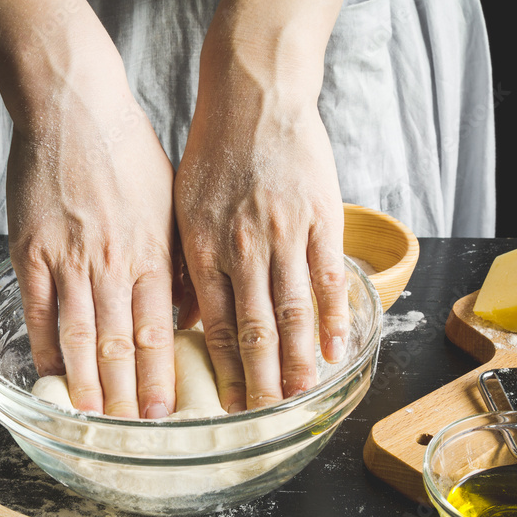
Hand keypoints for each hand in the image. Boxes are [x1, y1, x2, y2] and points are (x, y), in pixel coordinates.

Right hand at [7, 74, 177, 418]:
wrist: (74, 107)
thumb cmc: (128, 153)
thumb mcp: (171, 205)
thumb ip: (175, 262)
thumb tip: (185, 313)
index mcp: (153, 254)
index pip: (160, 333)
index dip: (161, 380)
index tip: (165, 416)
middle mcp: (114, 264)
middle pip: (121, 346)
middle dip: (128, 398)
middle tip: (131, 438)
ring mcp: (69, 259)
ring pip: (79, 337)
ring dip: (87, 385)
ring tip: (93, 422)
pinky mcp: (30, 251)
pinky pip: (39, 312)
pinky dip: (43, 348)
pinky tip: (50, 376)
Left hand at [174, 0, 347, 411]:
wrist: (254, 96)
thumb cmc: (214, 153)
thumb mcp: (182, 207)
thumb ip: (186, 263)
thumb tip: (183, 316)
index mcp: (204, 248)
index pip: (213, 325)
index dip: (224, 371)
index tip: (229, 406)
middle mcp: (242, 248)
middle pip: (254, 328)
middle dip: (260, 381)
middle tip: (265, 420)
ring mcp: (284, 234)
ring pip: (292, 310)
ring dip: (298, 360)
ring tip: (301, 398)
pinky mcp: (319, 218)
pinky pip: (326, 277)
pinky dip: (331, 317)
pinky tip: (334, 349)